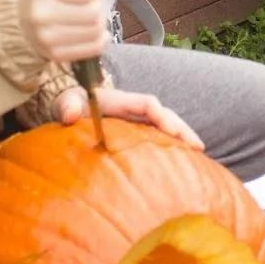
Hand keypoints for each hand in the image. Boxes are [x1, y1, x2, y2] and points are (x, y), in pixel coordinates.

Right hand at [19, 0, 109, 62]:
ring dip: (100, 21)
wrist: (9, 18)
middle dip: (98, 2)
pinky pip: (92, 49)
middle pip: (93, 11)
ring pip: (95, 30)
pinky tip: (97, 32)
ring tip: (92, 14)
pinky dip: (100, 40)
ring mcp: (46, 38)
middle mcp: (41, 14)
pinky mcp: (54, 54)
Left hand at [55, 85, 204, 149]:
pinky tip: (180, 162)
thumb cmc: (68, 103)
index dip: (163, 117)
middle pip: (164, 115)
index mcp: (121, 101)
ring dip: (181, 138)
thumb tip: (69, 114)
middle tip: (199, 147)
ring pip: (164, 126)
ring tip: (198, 156)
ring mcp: (135, 121)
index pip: (148, 104)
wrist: (67, 105)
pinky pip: (156, 136)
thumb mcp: (65, 103)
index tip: (173, 133)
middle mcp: (133, 110)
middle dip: (182, 129)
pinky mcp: (134, 132)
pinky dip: (170, 145)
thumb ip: (66, 106)